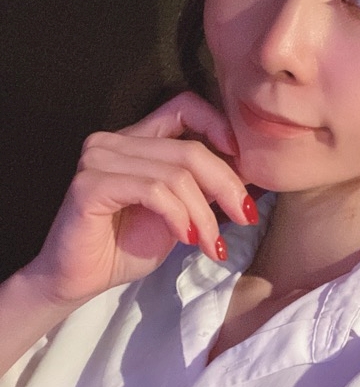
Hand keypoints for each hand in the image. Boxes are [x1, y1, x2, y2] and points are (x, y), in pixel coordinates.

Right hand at [23, 92, 256, 306]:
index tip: (245, 162)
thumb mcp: (180, 212)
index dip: (219, 126)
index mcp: (138, 138)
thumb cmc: (127, 246)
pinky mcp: (90, 185)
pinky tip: (186, 239)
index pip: (185, 106)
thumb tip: (249, 171)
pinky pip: (153, 192)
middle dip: (227, 186)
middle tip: (246, 216)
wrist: (82, 280)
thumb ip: (205, 187)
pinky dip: (178, 216)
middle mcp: (116, 140)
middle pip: (190, 148)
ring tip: (212, 243)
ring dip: (204, 214)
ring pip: (176, 175)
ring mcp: (99, 159)